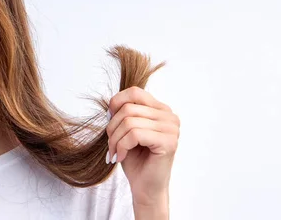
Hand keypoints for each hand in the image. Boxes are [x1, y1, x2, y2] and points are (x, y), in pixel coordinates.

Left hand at [106, 86, 179, 206]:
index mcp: (161, 109)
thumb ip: (123, 113)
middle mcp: (169, 116)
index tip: (109, 119)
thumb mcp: (125, 130)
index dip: (116, 102)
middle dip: (112, 127)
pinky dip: (122, 146)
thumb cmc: (136, 159)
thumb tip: (111, 104)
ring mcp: (171, 129)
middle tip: (111, 144)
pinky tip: (121, 156)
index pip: (134, 92)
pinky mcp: (168, 142)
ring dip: (115, 139)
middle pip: (128, 108)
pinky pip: (134, 134)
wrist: (145, 187)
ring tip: (115, 151)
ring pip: (129, 122)